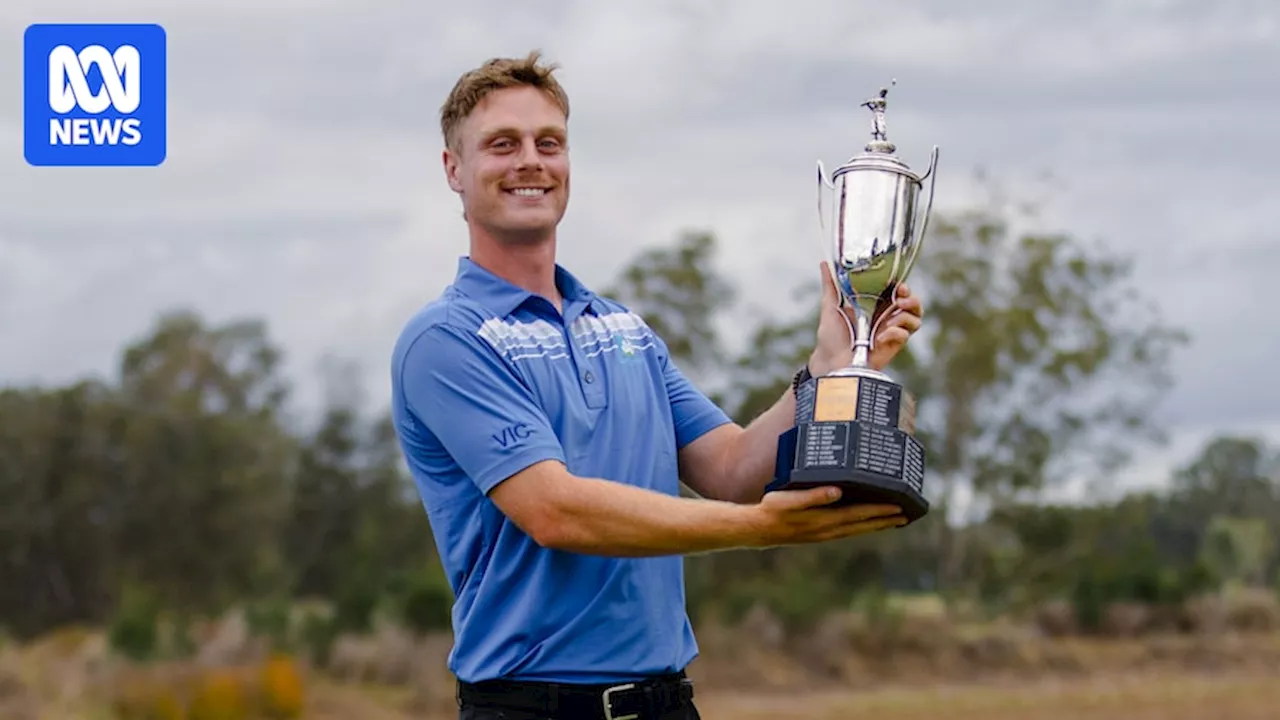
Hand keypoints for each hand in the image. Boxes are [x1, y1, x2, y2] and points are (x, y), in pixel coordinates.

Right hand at [748, 486, 905, 546]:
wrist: (757, 530)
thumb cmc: (772, 510)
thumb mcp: (788, 499)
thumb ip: (813, 496)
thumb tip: (837, 491)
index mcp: (825, 520)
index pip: (860, 514)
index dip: (880, 511)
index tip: (899, 508)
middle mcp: (828, 529)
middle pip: (863, 525)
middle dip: (885, 520)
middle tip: (906, 515)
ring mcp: (824, 534)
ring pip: (857, 530)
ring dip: (876, 525)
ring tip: (893, 521)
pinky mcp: (819, 534)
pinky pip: (847, 531)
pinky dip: (862, 527)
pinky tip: (865, 524)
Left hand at [809, 261, 923, 374]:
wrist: (830, 361)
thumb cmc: (831, 337)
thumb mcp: (830, 307)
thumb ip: (831, 285)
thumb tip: (825, 264)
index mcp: (876, 305)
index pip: (898, 291)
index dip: (902, 286)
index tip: (898, 285)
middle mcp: (887, 317)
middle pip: (914, 304)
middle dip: (912, 299)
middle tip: (900, 299)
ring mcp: (891, 331)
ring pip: (916, 319)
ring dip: (906, 316)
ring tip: (889, 320)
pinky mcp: (893, 346)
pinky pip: (904, 335)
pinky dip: (895, 333)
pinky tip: (879, 338)